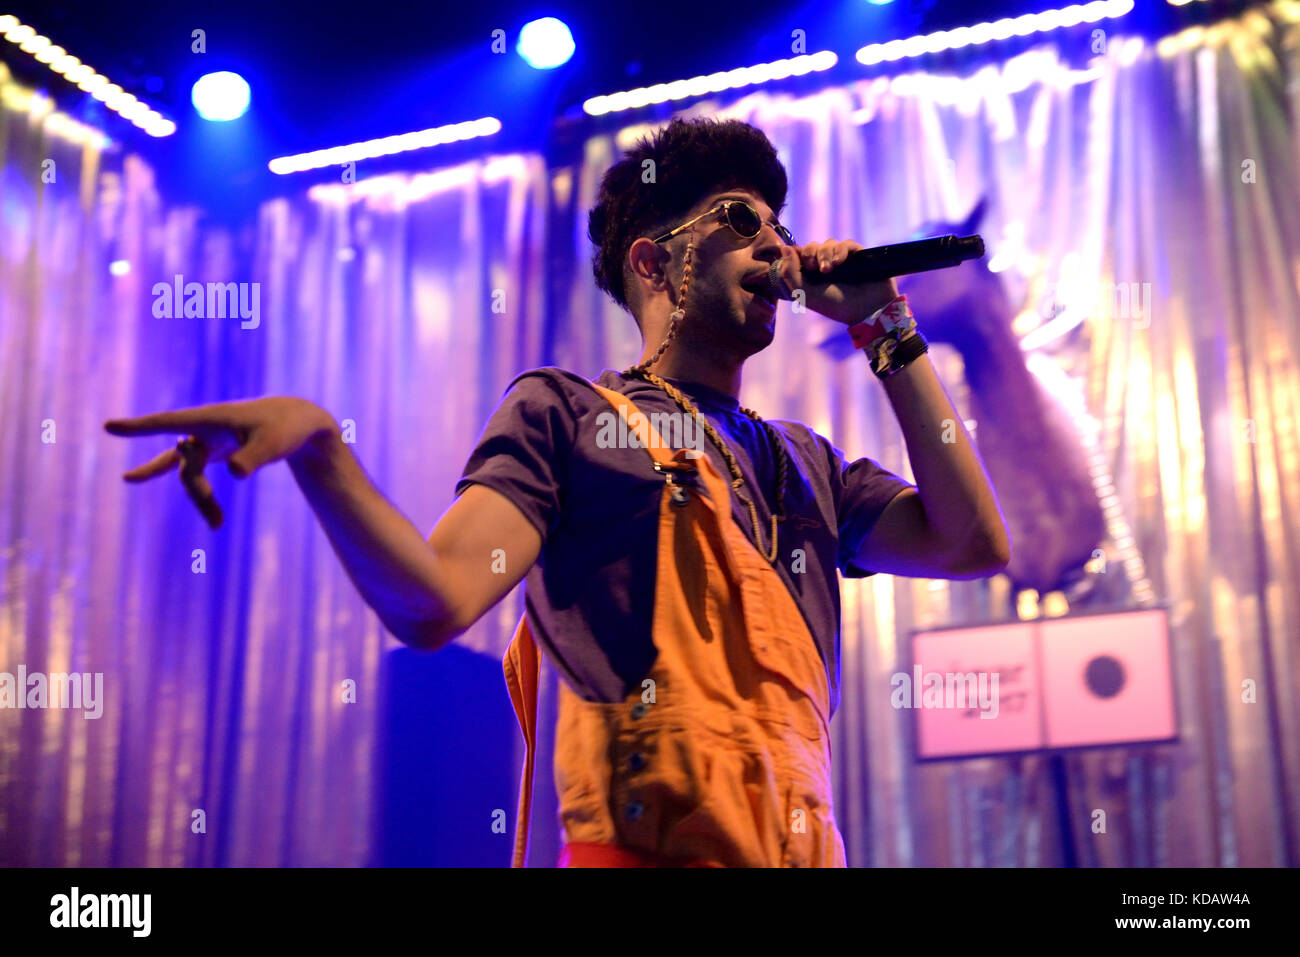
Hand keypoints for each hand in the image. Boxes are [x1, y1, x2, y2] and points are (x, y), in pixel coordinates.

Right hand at [104, 397, 338, 528]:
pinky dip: (199, 495)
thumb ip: (252, 458)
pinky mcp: (216, 452)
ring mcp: (207, 440)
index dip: (139, 428)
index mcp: (212, 418)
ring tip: (219, 525)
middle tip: (218, 522)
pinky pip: (194, 474)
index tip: (109, 427)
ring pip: (188, 474)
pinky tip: (210, 519)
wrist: (300, 422)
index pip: (168, 423)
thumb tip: (233, 473)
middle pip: (185, 465)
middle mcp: (203, 428)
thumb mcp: (272, 444)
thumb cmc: (286, 428)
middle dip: (199, 493)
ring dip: (202, 500)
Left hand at [773, 239, 898, 324]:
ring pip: (828, 244)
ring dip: (825, 254)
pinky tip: (839, 263)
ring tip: (829, 269)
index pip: (798, 254)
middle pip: (811, 246)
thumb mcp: (805, 294)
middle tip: (815, 268)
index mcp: (811, 275)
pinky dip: (840, 251)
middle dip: (810, 254)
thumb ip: (789, 273)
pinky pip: (845, 243)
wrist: (866, 309)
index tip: (798, 260)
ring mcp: (842, 259)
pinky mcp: (857, 254)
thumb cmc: (834, 305)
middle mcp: (825, 266)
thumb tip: (784, 248)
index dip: (796, 254)